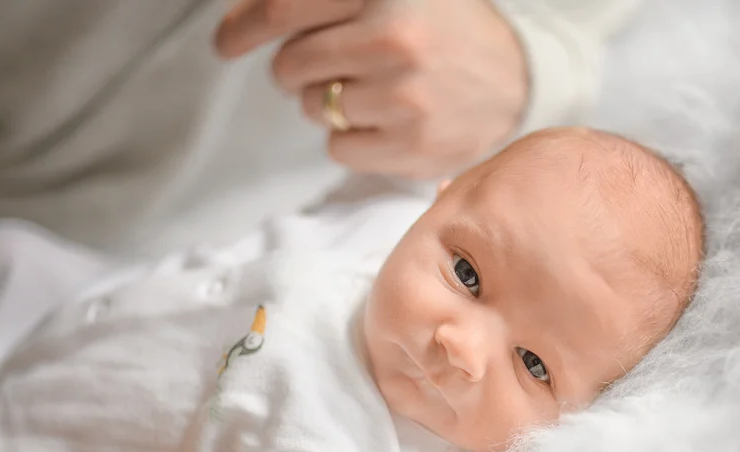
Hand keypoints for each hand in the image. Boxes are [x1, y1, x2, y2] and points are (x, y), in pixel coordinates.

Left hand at [220, 0, 529, 178]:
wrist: (514, 80)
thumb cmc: (440, 28)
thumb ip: (327, 0)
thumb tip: (243, 15)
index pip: (285, 7)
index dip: (243, 27)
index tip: (225, 43)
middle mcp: (394, 37)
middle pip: (291, 64)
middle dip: (295, 69)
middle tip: (325, 68)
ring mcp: (404, 95)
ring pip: (313, 108)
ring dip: (327, 103)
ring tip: (373, 91)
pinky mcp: (411, 144)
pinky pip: (338, 148)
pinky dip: (350, 138)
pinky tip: (385, 121)